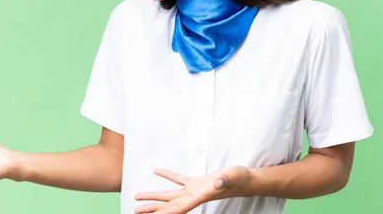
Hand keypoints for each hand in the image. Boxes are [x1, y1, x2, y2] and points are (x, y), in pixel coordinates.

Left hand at [134, 165, 250, 213]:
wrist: (247, 179)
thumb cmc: (240, 179)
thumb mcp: (232, 177)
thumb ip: (224, 180)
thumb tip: (216, 182)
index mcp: (200, 197)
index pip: (178, 208)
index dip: (164, 213)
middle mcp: (194, 196)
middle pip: (169, 204)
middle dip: (152, 208)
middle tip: (135, 210)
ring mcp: (195, 190)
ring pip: (170, 194)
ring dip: (154, 196)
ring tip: (137, 197)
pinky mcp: (197, 182)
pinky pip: (179, 180)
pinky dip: (167, 176)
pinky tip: (157, 171)